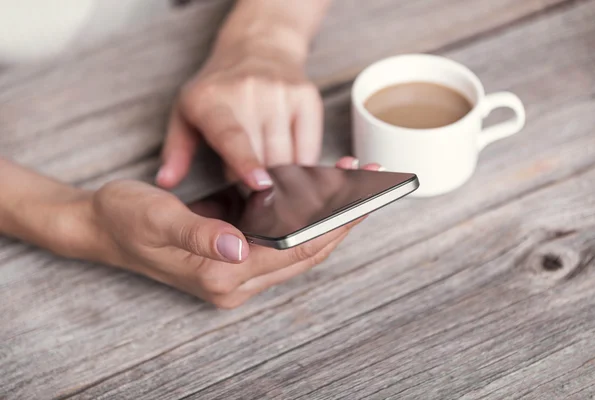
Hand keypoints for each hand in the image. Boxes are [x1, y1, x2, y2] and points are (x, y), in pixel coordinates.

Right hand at [90, 159, 378, 308]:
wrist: (104, 226)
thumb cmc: (128, 219)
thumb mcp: (158, 219)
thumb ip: (198, 234)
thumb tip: (238, 245)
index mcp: (221, 275)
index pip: (293, 252)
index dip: (332, 226)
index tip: (362, 200)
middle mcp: (235, 282)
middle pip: (305, 253)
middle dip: (340, 221)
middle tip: (370, 187)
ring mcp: (237, 273)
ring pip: (298, 248)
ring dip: (327, 219)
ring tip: (351, 185)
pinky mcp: (235, 258)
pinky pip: (282, 242)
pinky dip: (304, 220)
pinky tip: (317, 195)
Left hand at [156, 31, 322, 190]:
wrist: (258, 46)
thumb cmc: (217, 89)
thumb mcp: (185, 113)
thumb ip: (176, 151)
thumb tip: (165, 182)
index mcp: (213, 101)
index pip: (232, 136)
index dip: (246, 162)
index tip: (259, 184)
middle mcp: (250, 93)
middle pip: (264, 156)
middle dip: (257, 181)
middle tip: (248, 183)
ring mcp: (282, 94)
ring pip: (289, 156)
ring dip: (280, 175)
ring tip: (268, 170)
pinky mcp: (307, 98)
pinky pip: (311, 147)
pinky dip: (302, 164)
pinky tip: (291, 163)